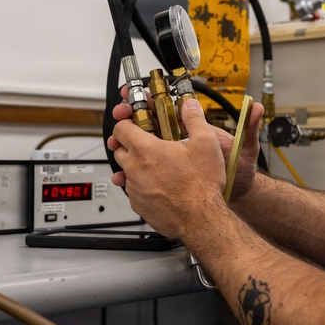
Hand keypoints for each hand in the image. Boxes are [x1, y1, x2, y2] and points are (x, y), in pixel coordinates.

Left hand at [109, 99, 229, 238]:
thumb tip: (189, 105)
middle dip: (129, 144)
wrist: (201, 219)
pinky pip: (134, 191)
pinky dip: (142, 185)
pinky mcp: (139, 206)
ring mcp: (135, 189)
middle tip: (147, 142)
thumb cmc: (201, 185)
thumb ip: (194, 119)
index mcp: (146, 150)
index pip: (120, 128)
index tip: (135, 122)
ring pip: (126, 172)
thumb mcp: (206, 143)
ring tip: (156, 165)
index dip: (126, 122)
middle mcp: (135, 169)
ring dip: (136, 166)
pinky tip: (160, 184)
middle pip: (119, 150)